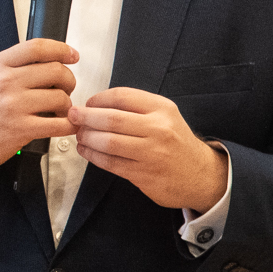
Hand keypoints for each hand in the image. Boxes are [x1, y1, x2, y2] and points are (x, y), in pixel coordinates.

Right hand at [0, 39, 80, 174]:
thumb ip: (15, 65)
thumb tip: (49, 59)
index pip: (38, 48)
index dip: (62, 49)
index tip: (72, 55)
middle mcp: (6, 82)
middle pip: (56, 71)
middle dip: (68, 81)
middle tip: (65, 89)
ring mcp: (13, 106)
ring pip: (60, 98)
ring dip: (67, 105)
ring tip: (60, 110)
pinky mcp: (20, 129)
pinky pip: (58, 124)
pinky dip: (69, 125)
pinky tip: (65, 125)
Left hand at [69, 88, 227, 211]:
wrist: (200, 175)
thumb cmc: (175, 142)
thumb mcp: (164, 115)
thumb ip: (134, 107)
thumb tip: (95, 104)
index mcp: (162, 109)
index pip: (122, 96)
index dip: (98, 99)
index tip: (87, 103)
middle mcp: (158, 129)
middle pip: (111, 119)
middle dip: (85, 117)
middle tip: (73, 116)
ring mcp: (151, 153)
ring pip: (108, 142)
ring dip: (87, 137)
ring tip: (80, 135)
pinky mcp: (143, 174)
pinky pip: (110, 162)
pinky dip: (92, 155)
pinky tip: (86, 150)